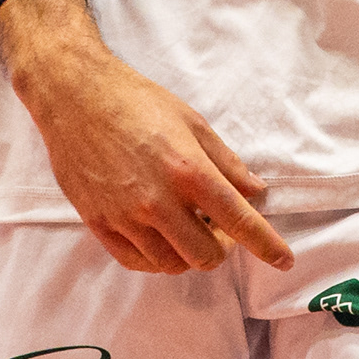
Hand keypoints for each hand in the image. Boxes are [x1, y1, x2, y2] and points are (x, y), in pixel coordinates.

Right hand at [0, 0, 291, 273]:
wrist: (74, 95)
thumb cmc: (136, 100)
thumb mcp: (192, 121)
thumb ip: (226, 162)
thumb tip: (254, 191)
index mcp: (188, 170)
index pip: (239, 221)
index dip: (267, 245)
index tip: (284, 260)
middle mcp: (158, 201)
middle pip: (206, 255)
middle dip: (221, 247)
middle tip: (217, 225)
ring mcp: (125, 216)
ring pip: (172, 264)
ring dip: (188, 252)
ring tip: (185, 225)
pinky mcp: (99, 223)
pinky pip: (137, 261)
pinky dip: (157, 257)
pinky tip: (160, 236)